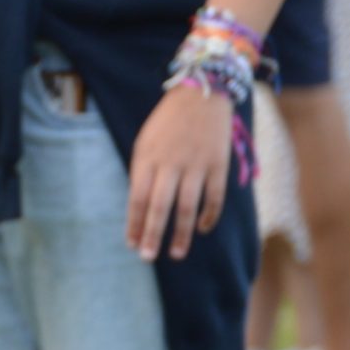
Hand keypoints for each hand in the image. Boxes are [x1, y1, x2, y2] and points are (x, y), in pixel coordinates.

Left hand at [125, 83, 234, 262]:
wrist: (203, 92)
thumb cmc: (168, 122)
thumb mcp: (145, 142)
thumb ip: (142, 172)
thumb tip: (140, 209)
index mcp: (147, 157)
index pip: (137, 198)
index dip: (134, 224)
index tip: (131, 244)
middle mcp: (171, 163)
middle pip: (159, 207)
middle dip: (152, 235)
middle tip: (147, 257)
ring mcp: (196, 164)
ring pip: (187, 207)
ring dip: (180, 234)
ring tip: (176, 254)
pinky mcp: (218, 164)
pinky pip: (214, 197)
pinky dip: (208, 216)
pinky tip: (201, 229)